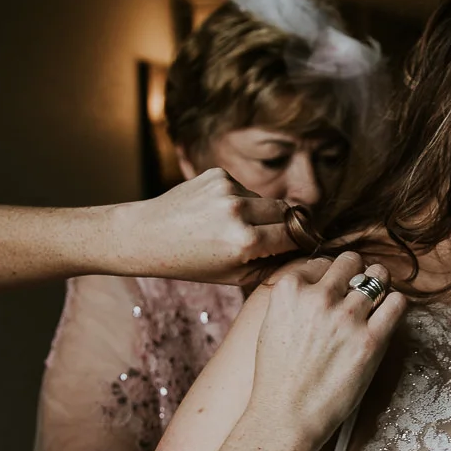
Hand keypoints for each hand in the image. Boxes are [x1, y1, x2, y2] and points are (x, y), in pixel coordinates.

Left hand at [114, 168, 300, 283]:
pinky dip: (240, 200)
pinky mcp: (218, 174)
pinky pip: (245, 188)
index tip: (303, 245)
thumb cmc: (190, 262)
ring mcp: (227, 189)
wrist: (147, 234)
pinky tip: (219, 213)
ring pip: (265, 199)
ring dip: (261, 212)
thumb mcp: (233, 276)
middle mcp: (238, 211)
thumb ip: (271, 265)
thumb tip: (301, 253)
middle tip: (278, 237)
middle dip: (287, 224)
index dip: (301, 241)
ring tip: (235, 227)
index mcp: (244, 242)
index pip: (294, 235)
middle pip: (288, 211)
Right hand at [244, 252, 406, 449]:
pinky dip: (396, 304)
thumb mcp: (273, 324)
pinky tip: (389, 314)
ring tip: (378, 300)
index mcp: (289, 289)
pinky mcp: (371, 340)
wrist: (286, 416)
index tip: (336, 289)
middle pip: (351, 262)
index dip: (331, 275)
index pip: (322, 262)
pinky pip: (397, 303)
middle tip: (360, 290)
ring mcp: (346, 317)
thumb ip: (295, 300)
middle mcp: (319, 297)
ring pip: (378, 277)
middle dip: (357, 273)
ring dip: (380, 285)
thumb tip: (321, 285)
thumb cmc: (278, 377)